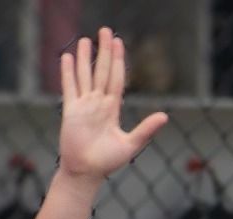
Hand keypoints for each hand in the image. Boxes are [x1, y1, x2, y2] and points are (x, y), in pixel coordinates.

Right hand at [57, 27, 168, 182]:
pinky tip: (67, 58)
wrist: (86, 172)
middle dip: (104, 51)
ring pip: (85, 75)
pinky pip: (69, 87)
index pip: (117, 78)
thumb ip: (146, 129)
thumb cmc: (108, 162)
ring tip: (85, 40)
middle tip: (105, 31)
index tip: (119, 42)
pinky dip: (68, 73)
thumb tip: (165, 116)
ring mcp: (84, 105)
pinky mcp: (70, 111)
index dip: (118, 60)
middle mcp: (98, 103)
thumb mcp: (131, 144)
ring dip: (85, 58)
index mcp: (112, 108)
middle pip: (102, 71)